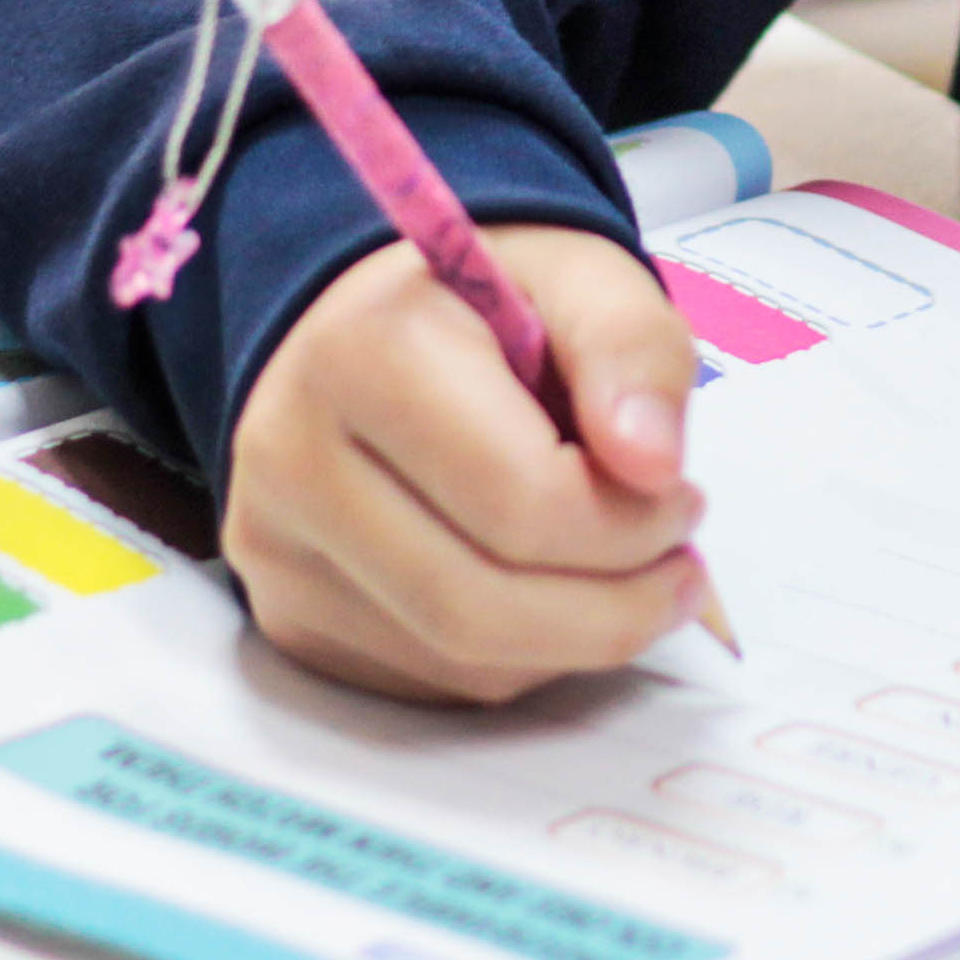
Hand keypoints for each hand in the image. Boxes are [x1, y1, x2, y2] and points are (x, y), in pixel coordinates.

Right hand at [222, 223, 706, 705]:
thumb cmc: (488, 300)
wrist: (370, 324)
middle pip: (479, 607)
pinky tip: (549, 594)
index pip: (520, 502)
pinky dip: (517, 659)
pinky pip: (429, 683)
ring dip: (574, 642)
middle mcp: (291, 462)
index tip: (683, 496)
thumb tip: (655, 466)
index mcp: (361, 356)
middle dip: (615, 609)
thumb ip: (631, 349)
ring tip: (624, 575)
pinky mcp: (287, 617)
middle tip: (678, 572)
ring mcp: (276, 552)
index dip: (633, 524)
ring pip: (459, 663)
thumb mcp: (582, 276)